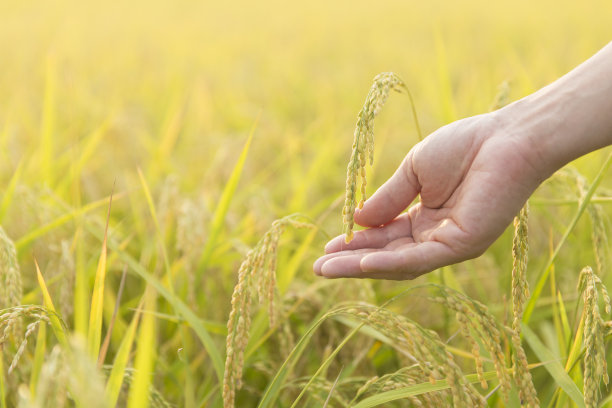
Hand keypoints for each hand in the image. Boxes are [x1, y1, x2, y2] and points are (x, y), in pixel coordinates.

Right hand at [314, 112, 542, 279]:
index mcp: (426, 218)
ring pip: (399, 262)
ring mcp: (450, 244)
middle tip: (318, 268)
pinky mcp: (463, 244)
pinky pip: (421, 258)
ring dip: (362, 266)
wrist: (507, 137)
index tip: (327, 247)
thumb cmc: (464, 147)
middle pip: (387, 256)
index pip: (384, 237)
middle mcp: (437, 237)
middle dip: (351, 261)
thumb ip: (387, 198)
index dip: (355, 242)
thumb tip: (355, 221)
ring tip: (328, 268)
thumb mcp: (414, 171)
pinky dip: (391, 262)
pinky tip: (363, 261)